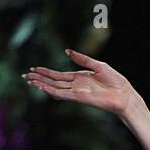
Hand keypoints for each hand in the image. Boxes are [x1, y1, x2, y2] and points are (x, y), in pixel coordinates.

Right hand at [22, 50, 136, 115]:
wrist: (124, 94)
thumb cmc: (115, 80)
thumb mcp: (97, 65)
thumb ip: (82, 59)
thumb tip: (67, 51)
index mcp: (79, 77)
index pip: (58, 75)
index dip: (46, 72)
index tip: (34, 69)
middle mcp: (76, 85)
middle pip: (53, 82)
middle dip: (39, 79)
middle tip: (25, 76)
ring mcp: (77, 92)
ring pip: (55, 88)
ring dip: (42, 85)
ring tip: (30, 81)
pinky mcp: (80, 98)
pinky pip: (63, 94)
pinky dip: (52, 91)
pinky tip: (43, 88)